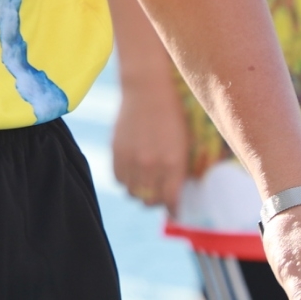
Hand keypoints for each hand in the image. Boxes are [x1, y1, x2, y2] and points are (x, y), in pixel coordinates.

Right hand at [111, 75, 188, 210]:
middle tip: (158, 196)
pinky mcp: (117, 151)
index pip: (170, 200)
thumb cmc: (172, 114)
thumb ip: (179, 169)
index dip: (173, 209)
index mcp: (174, 163)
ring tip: (143, 184)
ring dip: (138, 192)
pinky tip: (131, 173)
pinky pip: (118, 179)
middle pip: (149, 200)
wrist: (148, 89)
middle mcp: (152, 165)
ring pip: (132, 193)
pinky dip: (124, 180)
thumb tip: (174, 192)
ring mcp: (132, 159)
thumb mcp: (183, 143)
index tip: (174, 210)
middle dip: (155, 201)